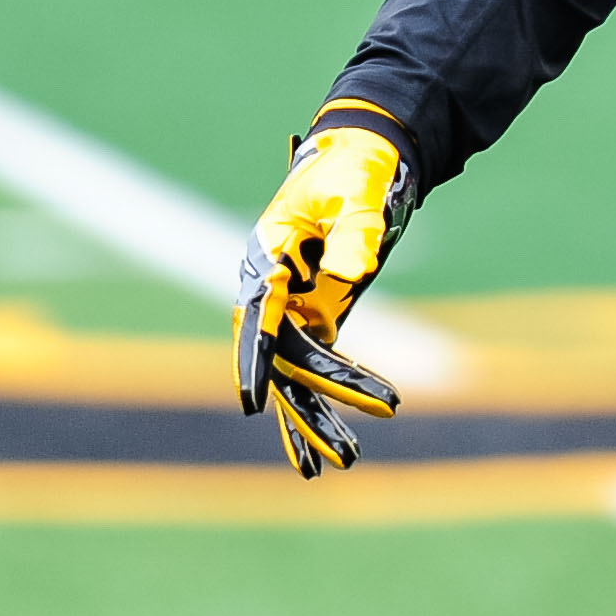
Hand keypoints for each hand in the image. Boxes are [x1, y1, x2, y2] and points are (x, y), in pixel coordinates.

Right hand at [232, 124, 416, 478]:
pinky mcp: (314, 310)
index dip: (256, 359)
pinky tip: (326, 448)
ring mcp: (290, 302)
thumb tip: (354, 277)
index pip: (260, 314)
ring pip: (296, 370)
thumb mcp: (359, 194)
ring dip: (315, 417)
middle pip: (285, 354)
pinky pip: (312, 364)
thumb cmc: (357, 168)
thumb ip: (356, 233)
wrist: (363, 151)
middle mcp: (270, 285)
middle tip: (345, 449)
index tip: (253, 403)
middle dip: (312, 402)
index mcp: (270, 253)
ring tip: (341, 464)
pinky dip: (322, 401)